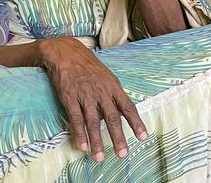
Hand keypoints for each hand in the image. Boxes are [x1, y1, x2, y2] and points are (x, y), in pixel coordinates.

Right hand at [40, 37, 146, 161]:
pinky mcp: (70, 98)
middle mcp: (102, 92)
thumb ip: (115, 94)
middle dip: (118, 137)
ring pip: (93, 122)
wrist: (67, 53)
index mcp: (114, 87)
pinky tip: (82, 146)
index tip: (143, 137)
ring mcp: (85, 96)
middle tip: (122, 154)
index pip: (128, 107)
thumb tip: (124, 110)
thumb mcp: (108, 77)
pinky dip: (79, 134)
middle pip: (112, 118)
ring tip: (99, 157)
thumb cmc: (89, 67)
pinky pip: (76, 119)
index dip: (136, 122)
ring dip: (97, 141)